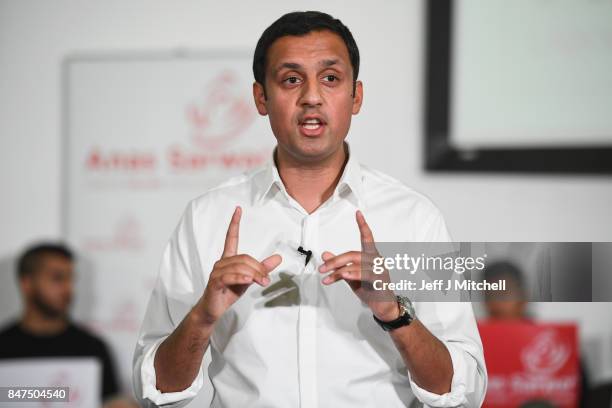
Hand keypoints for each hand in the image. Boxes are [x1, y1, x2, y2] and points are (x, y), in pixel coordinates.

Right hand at [197, 206, 281, 324]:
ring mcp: (217, 272)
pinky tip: (248, 281)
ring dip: (254, 275)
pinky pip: (230, 276)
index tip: (238, 209)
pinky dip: (241, 278)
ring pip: (239, 267)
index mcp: (228, 259)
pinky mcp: (215, 282)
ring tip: (262, 282)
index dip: (235, 223)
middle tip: (266, 279)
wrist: (213, 309)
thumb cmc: (229, 292)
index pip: (231, 237)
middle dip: (258, 268)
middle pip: (244, 258)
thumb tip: (278, 257)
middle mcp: (221, 262)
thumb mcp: (249, 279)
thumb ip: (262, 268)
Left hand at [319, 210, 398, 321]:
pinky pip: (363, 275)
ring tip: (326, 278)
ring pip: (355, 264)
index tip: (358, 213)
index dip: (362, 225)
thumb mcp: (352, 277)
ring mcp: (380, 270)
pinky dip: (350, 275)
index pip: (367, 238)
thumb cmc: (370, 290)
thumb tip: (325, 254)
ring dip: (338, 271)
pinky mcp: (379, 281)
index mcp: (371, 256)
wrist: (383, 307)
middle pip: (353, 254)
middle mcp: (377, 260)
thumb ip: (340, 266)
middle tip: (322, 268)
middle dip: (335, 261)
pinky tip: (342, 276)